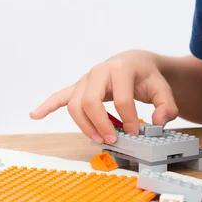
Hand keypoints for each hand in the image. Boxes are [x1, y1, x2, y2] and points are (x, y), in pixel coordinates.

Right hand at [29, 50, 178, 143]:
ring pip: (75, 105)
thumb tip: (157, 123)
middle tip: (112, 139)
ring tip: (98, 138)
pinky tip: (35, 115)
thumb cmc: (147, 77)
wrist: (135, 62)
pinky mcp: (78, 87)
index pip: (121, 99)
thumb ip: (166, 107)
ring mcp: (86, 79)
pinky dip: (47, 106)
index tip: (135, 132)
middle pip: (90, 101)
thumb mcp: (163, 89)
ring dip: (83, 125)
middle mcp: (99, 71)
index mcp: (121, 69)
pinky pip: (60, 96)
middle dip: (100, 124)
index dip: (128, 119)